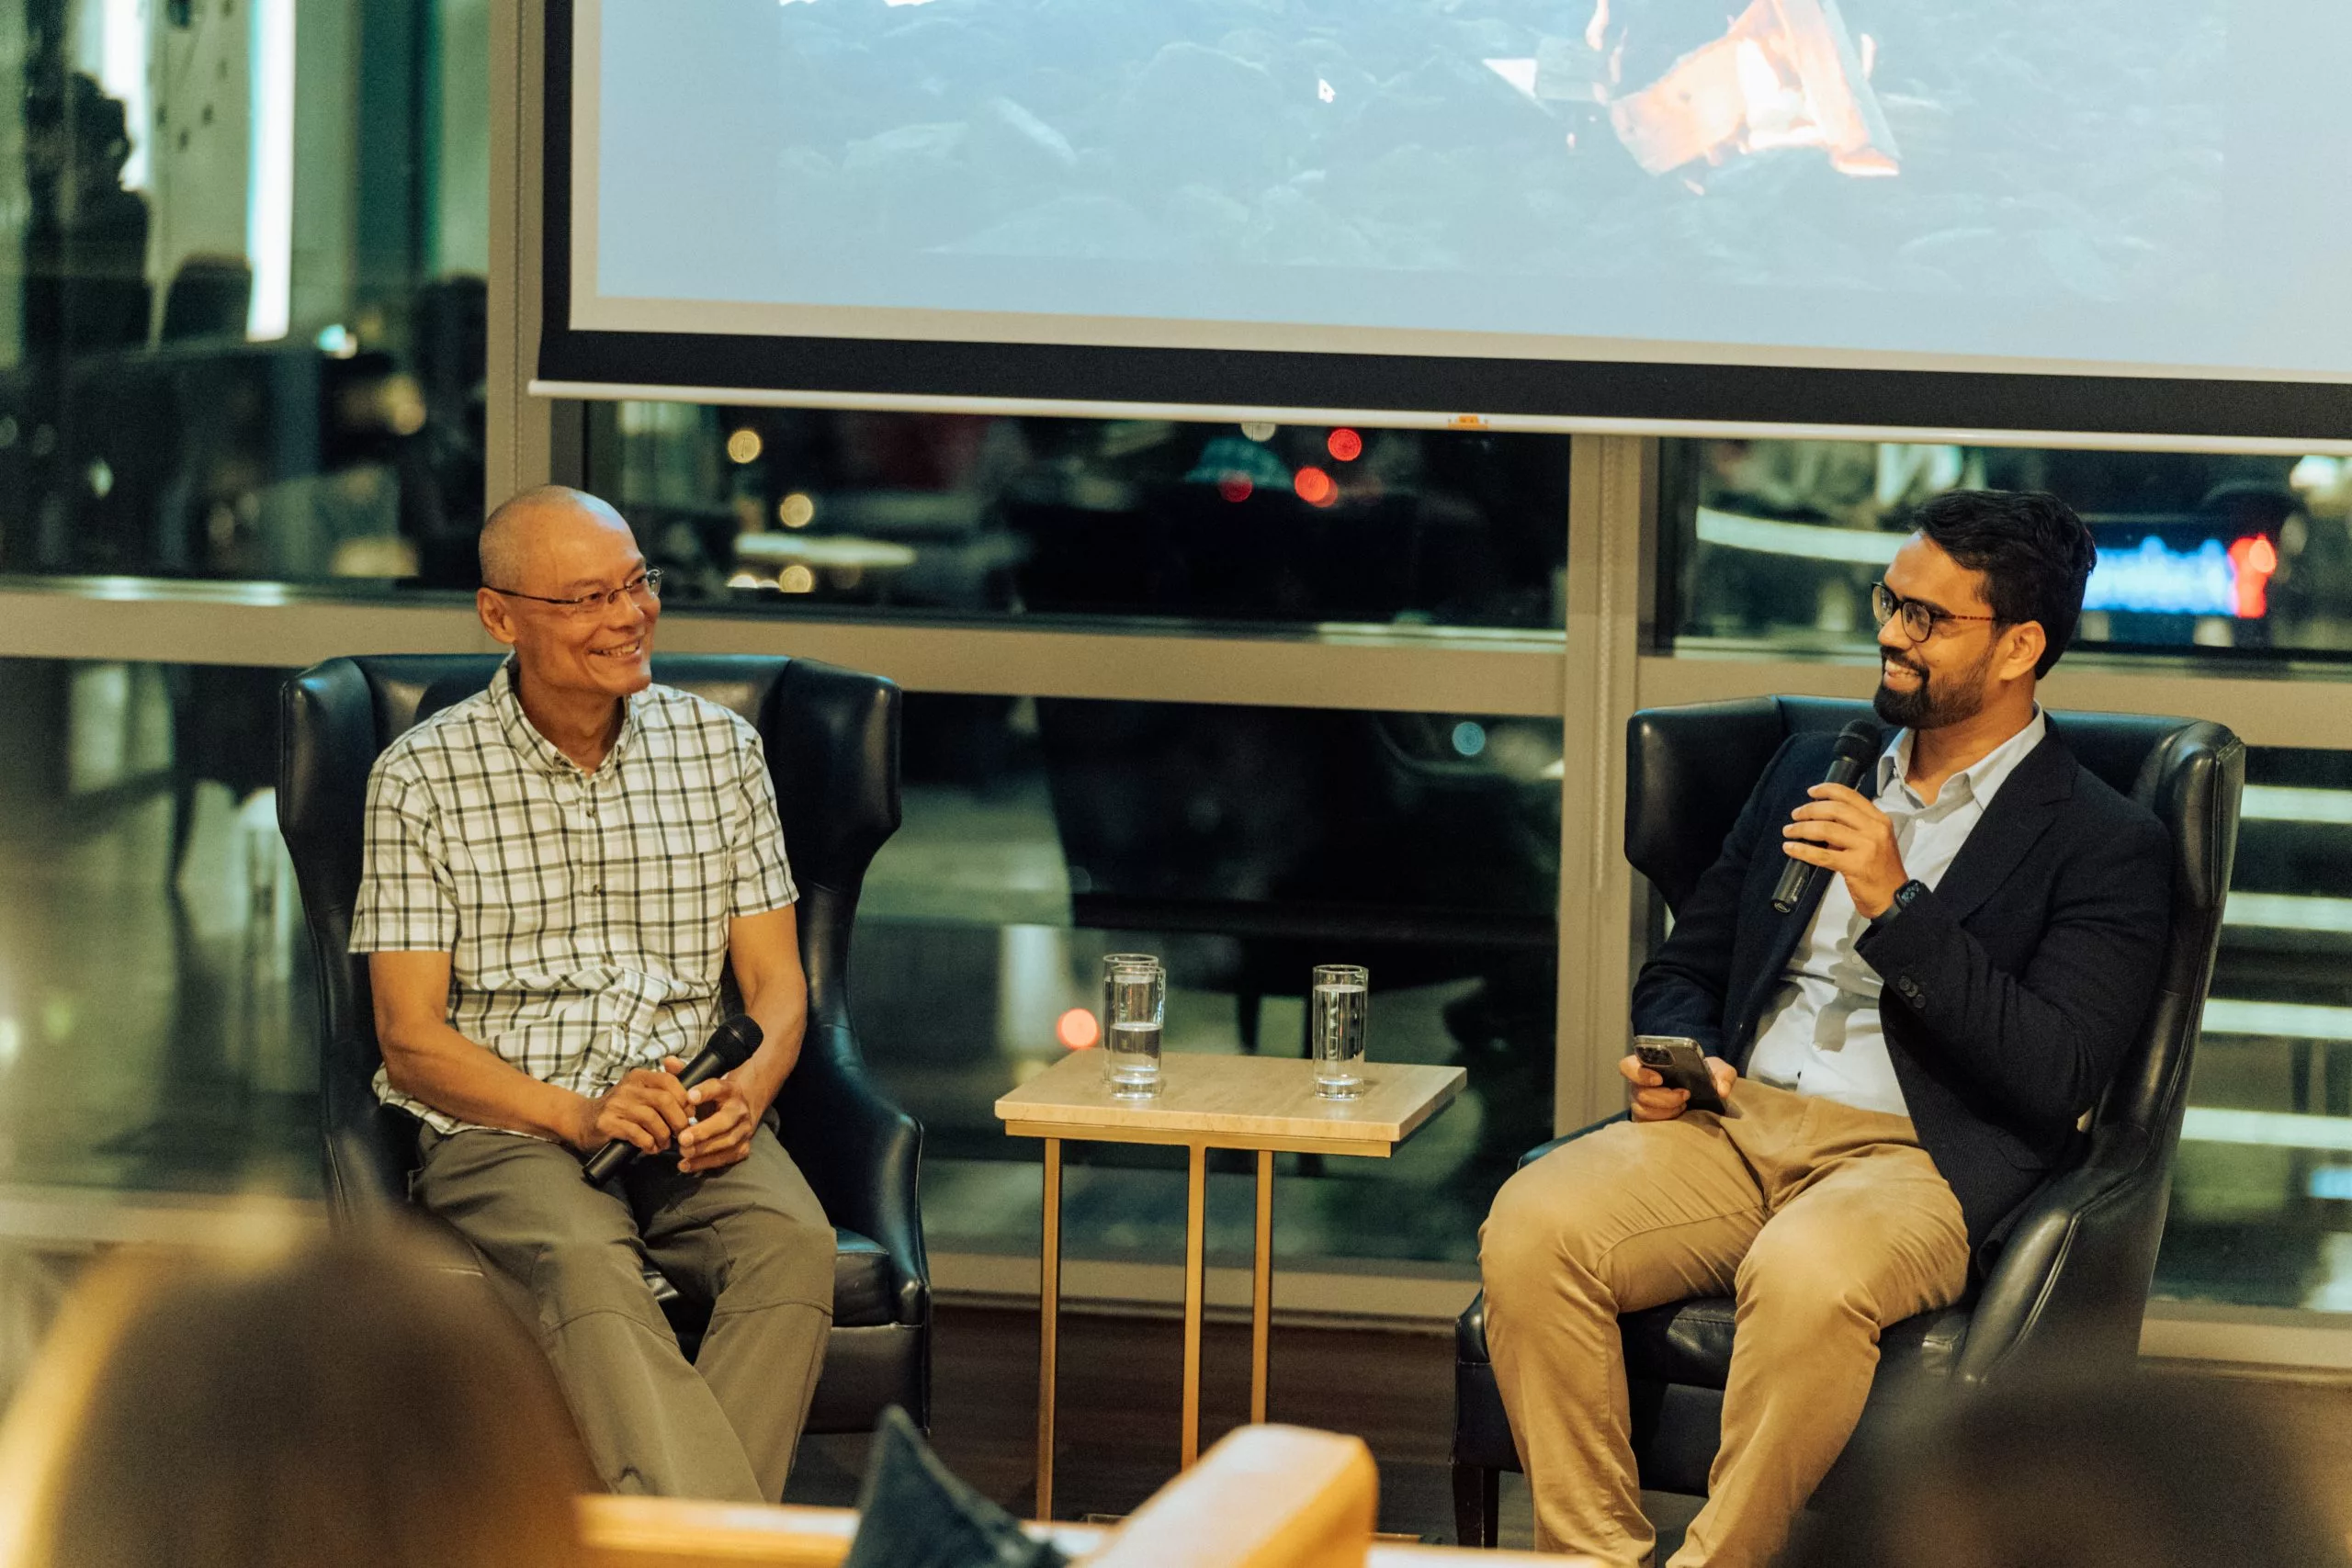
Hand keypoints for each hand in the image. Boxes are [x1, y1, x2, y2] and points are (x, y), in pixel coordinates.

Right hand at [569, 1057, 691, 1155]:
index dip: (685, 1099)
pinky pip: (637, 1134)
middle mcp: (628, 1088)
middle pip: (664, 1100)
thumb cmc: (619, 1110)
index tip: (689, 1114)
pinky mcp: (607, 1123)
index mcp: (639, 1077)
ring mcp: (616, 1105)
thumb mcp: (640, 1094)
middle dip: (678, 1120)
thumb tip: (693, 1099)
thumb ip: (662, 1092)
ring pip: (652, 1118)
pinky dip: (649, 1144)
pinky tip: (650, 1148)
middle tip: (681, 1133)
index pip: (670, 1081)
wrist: (582, 1120)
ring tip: (664, 1144)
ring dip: (664, 1135)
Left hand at [675, 1068, 767, 1174]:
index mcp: (729, 1090)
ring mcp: (744, 1130)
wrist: (744, 1109)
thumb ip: (684, 1075)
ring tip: (683, 1153)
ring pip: (727, 1141)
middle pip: (725, 1120)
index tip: (690, 1097)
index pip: (718, 1087)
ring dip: (704, 1150)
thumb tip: (668, 1062)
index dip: (705, 1091)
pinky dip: (706, 1163)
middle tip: (682, 1138)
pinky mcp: (744, 1147)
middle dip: (704, 1131)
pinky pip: (727, 1158)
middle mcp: (739, 1109)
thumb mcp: (702, 1086)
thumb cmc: (715, 1099)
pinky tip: (687, 1165)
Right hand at [1620, 1053, 1737, 1121]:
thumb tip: (1721, 1090)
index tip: (1659, 1079)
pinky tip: (1680, 1116)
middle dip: (1664, 1097)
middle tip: (1685, 1095)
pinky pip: (1648, 1124)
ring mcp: (1642, 1104)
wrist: (1705, 1095)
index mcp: (1648, 1065)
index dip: (1638, 1073)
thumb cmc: (1704, 1076)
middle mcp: (1640, 1084)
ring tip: (1684, 1106)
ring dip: (1666, 1110)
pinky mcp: (1647, 1121)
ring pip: (1643, 1110)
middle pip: (1639, 1092)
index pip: (1627, 1066)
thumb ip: (1724, 1074)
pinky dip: (1665, 1121)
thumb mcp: (1718, 1070)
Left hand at [1781, 783, 1907, 918]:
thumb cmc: (1880, 870)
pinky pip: (1822, 855)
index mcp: (1879, 820)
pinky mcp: (1856, 865)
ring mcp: (1867, 847)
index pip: (1851, 796)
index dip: (1828, 790)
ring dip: (1802, 828)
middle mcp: (1875, 829)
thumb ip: (1853, 828)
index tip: (1811, 792)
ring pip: (1826, 829)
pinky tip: (1790, 848)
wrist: (1893, 898)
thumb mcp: (1873, 841)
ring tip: (1789, 831)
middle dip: (1810, 810)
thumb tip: (1821, 819)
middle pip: (1835, 810)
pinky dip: (1803, 850)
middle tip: (1795, 815)